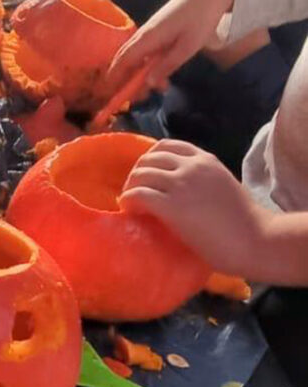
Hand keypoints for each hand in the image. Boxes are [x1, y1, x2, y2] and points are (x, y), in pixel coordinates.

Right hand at [108, 0, 235, 91]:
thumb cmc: (201, 19)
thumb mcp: (188, 47)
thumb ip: (167, 65)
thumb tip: (148, 83)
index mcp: (149, 37)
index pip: (124, 59)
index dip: (115, 75)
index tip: (110, 90)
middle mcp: (145, 33)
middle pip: (126, 57)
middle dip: (126, 78)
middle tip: (137, 97)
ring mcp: (150, 30)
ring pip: (136, 54)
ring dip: (140, 72)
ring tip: (156, 88)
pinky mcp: (158, 29)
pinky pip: (145, 49)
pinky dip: (147, 63)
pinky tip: (160, 72)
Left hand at [120, 140, 270, 275]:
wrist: (258, 241)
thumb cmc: (245, 222)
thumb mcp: (222, 184)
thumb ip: (201, 179)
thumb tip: (177, 188)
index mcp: (205, 159)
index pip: (167, 145)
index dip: (150, 158)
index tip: (147, 173)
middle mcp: (191, 166)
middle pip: (149, 159)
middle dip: (137, 173)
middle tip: (135, 190)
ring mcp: (180, 184)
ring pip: (140, 174)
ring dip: (131, 187)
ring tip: (131, 202)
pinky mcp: (172, 206)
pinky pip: (138, 194)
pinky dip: (128, 200)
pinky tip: (128, 210)